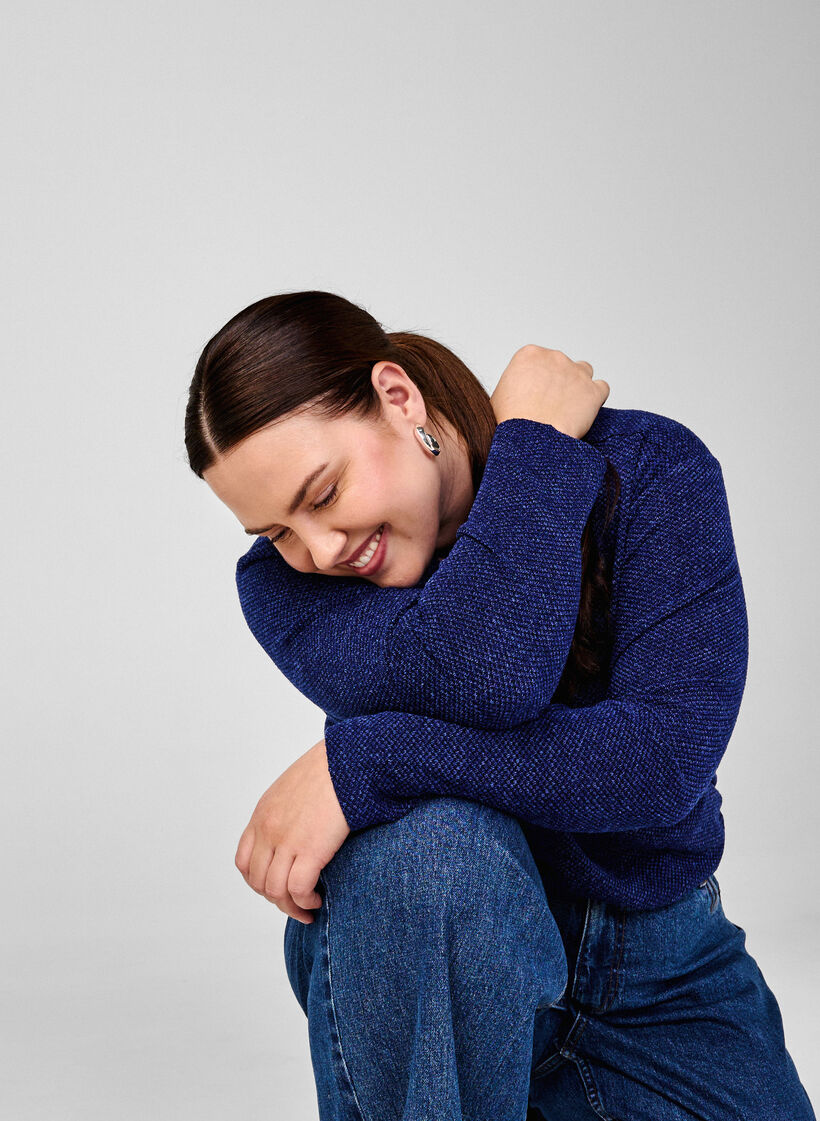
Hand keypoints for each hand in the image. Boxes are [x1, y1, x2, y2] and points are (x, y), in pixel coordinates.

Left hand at [235, 738, 350, 923]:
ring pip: (275, 891)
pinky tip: (317, 898)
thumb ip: (285, 812)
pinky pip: (298, 889)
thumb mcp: (293, 788)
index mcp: (262, 815)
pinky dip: (305, 901)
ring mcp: (287, 840)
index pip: (244, 862)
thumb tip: (295, 833)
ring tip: (308, 907)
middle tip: (296, 903)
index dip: (258, 881)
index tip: (277, 886)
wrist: (348, 760)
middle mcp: (269, 830)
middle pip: (258, 881)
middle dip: (276, 899)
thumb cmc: (330, 770)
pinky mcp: (311, 849)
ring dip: (291, 906)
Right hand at [490, 345, 609, 437]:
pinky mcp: (593, 391)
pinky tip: (585, 412)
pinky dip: (595, 398)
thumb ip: (514, 386)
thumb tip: (518, 393)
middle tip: (552, 405)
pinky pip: (602, 388)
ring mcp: (577, 372)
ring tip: (570, 407)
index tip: (537, 394)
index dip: (540, 378)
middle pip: (562, 364)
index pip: (541, 359)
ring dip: (579, 385)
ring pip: (584, 371)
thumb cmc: (510, 423)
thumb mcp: (499, 396)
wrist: (528, 441)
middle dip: (559, 381)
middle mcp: (555, 358)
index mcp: (530, 354)